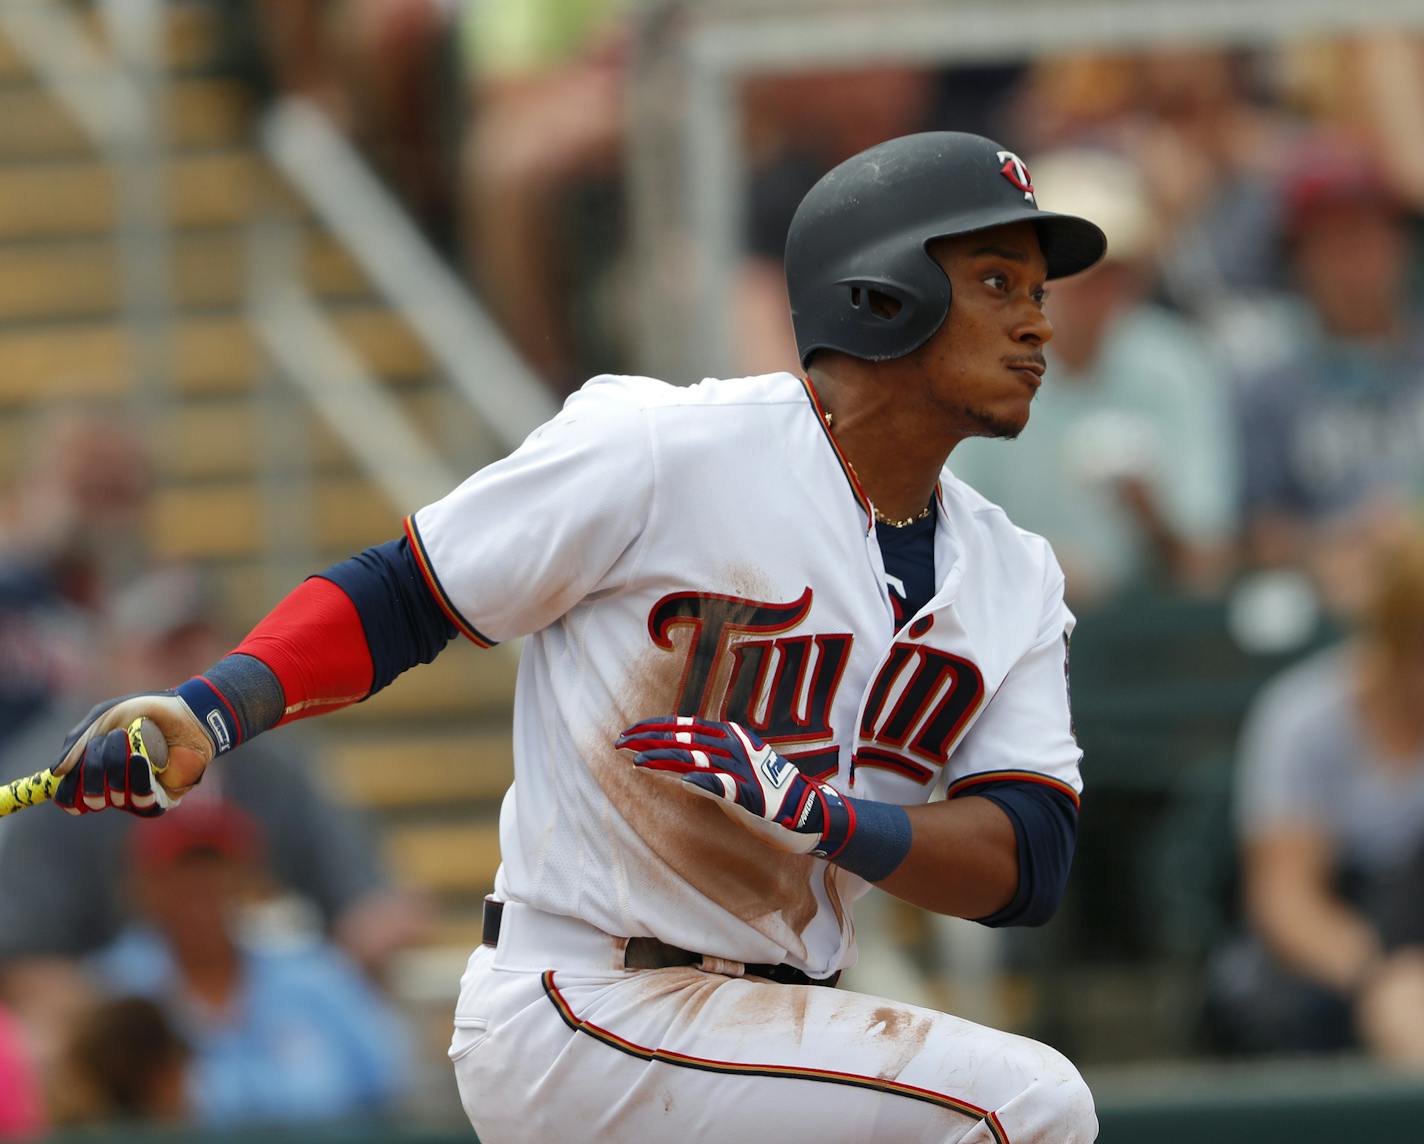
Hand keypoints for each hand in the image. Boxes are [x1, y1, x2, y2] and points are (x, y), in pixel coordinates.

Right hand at [52, 692, 215, 814]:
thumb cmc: (145, 713)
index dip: (68, 794)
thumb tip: (56, 773)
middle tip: (113, 738)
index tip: (68, 783)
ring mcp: (137, 795)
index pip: (72, 796)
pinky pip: (142, 800)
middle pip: (91, 796)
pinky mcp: (162, 799)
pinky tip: (144, 758)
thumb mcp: (104, 718)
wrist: (185, 712)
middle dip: (96, 766)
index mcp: (96, 772)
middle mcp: (114, 788)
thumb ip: (78, 742)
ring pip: (116, 797)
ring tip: (136, 741)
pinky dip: (139, 777)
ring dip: (121, 765)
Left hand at [615, 716, 850, 856]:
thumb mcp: (734, 767)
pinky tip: (682, 781)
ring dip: (664, 759)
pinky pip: (722, 785)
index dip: (653, 727)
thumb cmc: (766, 792)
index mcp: (730, 735)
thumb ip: (706, 761)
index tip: (628, 732)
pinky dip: (702, 781)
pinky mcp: (751, 794)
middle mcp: (735, 746)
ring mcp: (743, 769)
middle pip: (683, 738)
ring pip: (696, 759)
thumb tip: (671, 763)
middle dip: (649, 739)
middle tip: (619, 742)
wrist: (807, 811)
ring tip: (638, 760)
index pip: (684, 725)